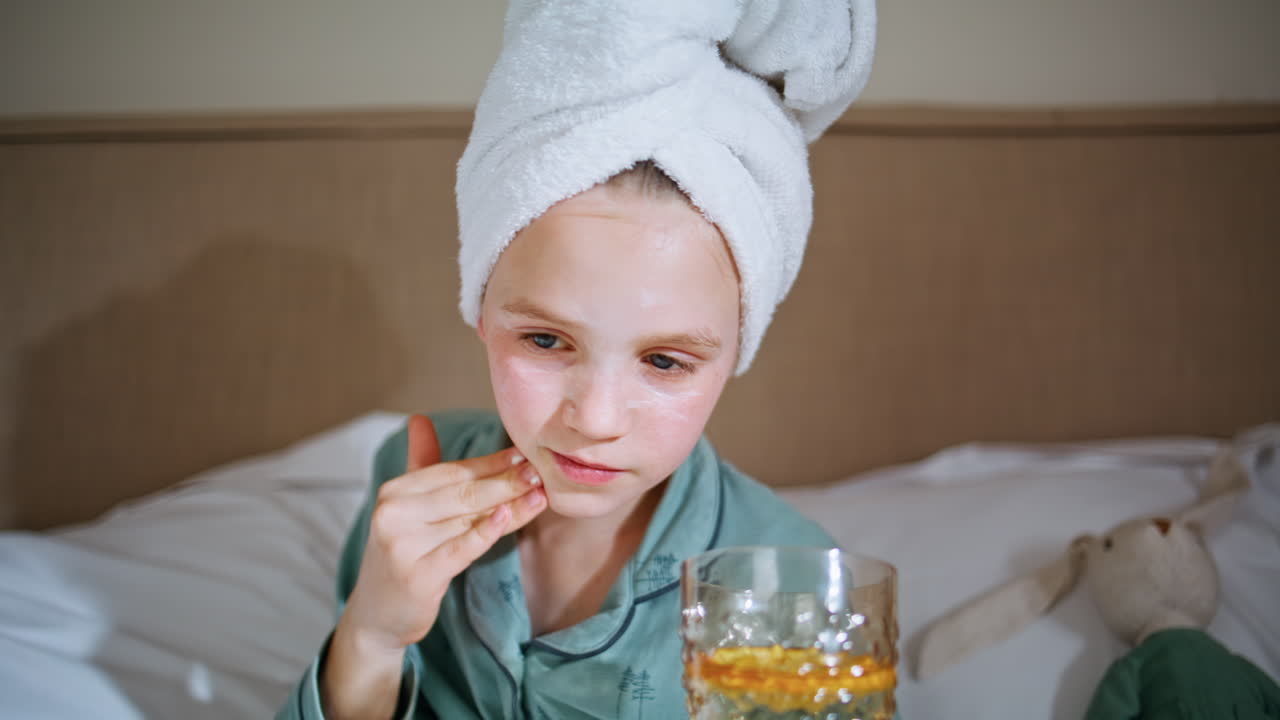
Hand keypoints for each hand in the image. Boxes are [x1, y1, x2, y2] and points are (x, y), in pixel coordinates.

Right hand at [321, 414, 545, 717]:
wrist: (377, 615)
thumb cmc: (402, 554)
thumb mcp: (406, 508)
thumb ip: (419, 464)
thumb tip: (420, 418)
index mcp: (395, 491)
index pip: (453, 471)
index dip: (491, 463)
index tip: (524, 454)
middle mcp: (394, 513)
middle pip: (464, 492)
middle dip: (507, 480)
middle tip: (540, 471)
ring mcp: (404, 545)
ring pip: (469, 518)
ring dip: (510, 505)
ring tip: (540, 494)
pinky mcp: (418, 575)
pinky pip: (461, 548)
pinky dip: (486, 532)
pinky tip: (509, 516)